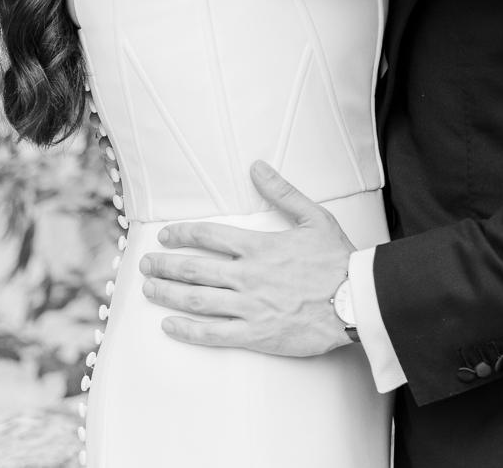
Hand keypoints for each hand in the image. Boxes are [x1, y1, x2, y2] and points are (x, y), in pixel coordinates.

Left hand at [138, 161, 354, 356]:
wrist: (357, 302)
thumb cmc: (338, 261)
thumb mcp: (315, 217)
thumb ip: (283, 192)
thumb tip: (258, 167)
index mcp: (259, 247)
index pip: (209, 236)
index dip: (182, 234)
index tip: (166, 236)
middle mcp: (247, 276)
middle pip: (193, 269)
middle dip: (164, 264)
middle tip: (146, 263)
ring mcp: (249, 307)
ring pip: (196, 300)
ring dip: (168, 293)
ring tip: (149, 289)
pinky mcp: (255, 334)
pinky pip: (212, 334)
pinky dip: (187, 331)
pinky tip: (169, 326)